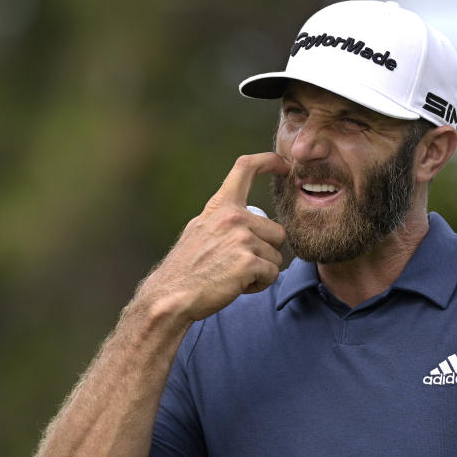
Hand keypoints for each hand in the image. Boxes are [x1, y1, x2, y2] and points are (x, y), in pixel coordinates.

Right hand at [136, 153, 289, 322]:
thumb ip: (225, 220)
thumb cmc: (187, 268)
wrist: (172, 296)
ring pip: (276, 256)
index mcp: (220, 206)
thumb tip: (250, 218)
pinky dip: (260, 284)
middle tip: (238, 264)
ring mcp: (241, 238)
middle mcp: (232, 217)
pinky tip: (237, 286)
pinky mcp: (248, 261)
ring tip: (234, 275)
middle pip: (278, 231)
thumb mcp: (200, 230)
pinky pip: (272, 273)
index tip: (284, 164)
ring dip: (262, 270)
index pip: (245, 168)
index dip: (269, 161)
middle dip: (266, 251)